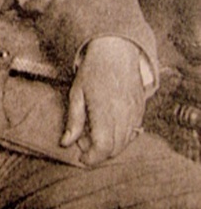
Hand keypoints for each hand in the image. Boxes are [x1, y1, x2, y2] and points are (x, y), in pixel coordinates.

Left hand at [60, 37, 144, 165]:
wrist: (116, 50)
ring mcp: (135, 112)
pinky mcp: (142, 109)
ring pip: (126, 142)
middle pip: (115, 148)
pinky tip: (111, 127)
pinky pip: (135, 131)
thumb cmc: (93, 71)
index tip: (82, 158)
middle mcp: (123, 114)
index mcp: (104, 110)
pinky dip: (123, 136)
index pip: (103, 146)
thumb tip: (66, 143)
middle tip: (85, 144)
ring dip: (112, 146)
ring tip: (96, 133)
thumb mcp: (76, 93)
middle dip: (100, 153)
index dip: (92, 158)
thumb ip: (74, 120)